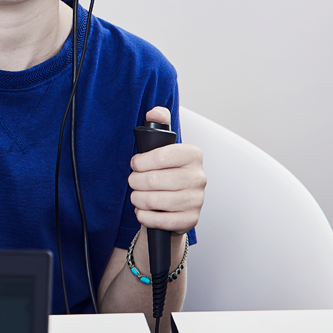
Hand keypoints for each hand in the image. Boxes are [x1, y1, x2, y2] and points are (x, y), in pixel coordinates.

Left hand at [128, 106, 205, 232]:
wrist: (172, 203)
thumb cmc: (164, 172)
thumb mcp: (161, 146)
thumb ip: (158, 124)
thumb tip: (155, 111)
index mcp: (193, 155)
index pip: (162, 156)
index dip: (141, 161)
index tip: (135, 164)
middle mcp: (199, 177)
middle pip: (155, 180)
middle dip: (136, 182)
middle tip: (133, 181)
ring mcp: (197, 200)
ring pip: (156, 200)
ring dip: (139, 199)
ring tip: (138, 196)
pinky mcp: (191, 219)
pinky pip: (161, 220)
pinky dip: (145, 216)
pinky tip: (144, 210)